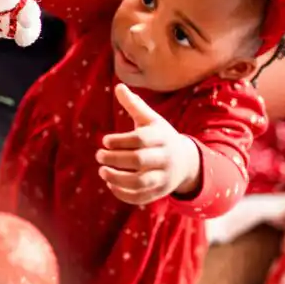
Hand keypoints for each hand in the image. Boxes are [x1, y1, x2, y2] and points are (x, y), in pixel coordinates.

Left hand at [95, 84, 201, 205]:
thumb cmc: (160, 136)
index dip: (120, 141)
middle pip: (139, 160)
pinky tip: (110, 184)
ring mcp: (163, 177)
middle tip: (98, 156)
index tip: (104, 141)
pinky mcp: (159, 192)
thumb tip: (118, 86)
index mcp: (161, 137)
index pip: (140, 139)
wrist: (186, 162)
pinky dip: (124, 193)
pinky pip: (141, 197)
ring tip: (102, 171)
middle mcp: (164, 158)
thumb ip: (134, 105)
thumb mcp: (151, 120)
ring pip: (140, 182)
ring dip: (118, 178)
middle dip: (116, 159)